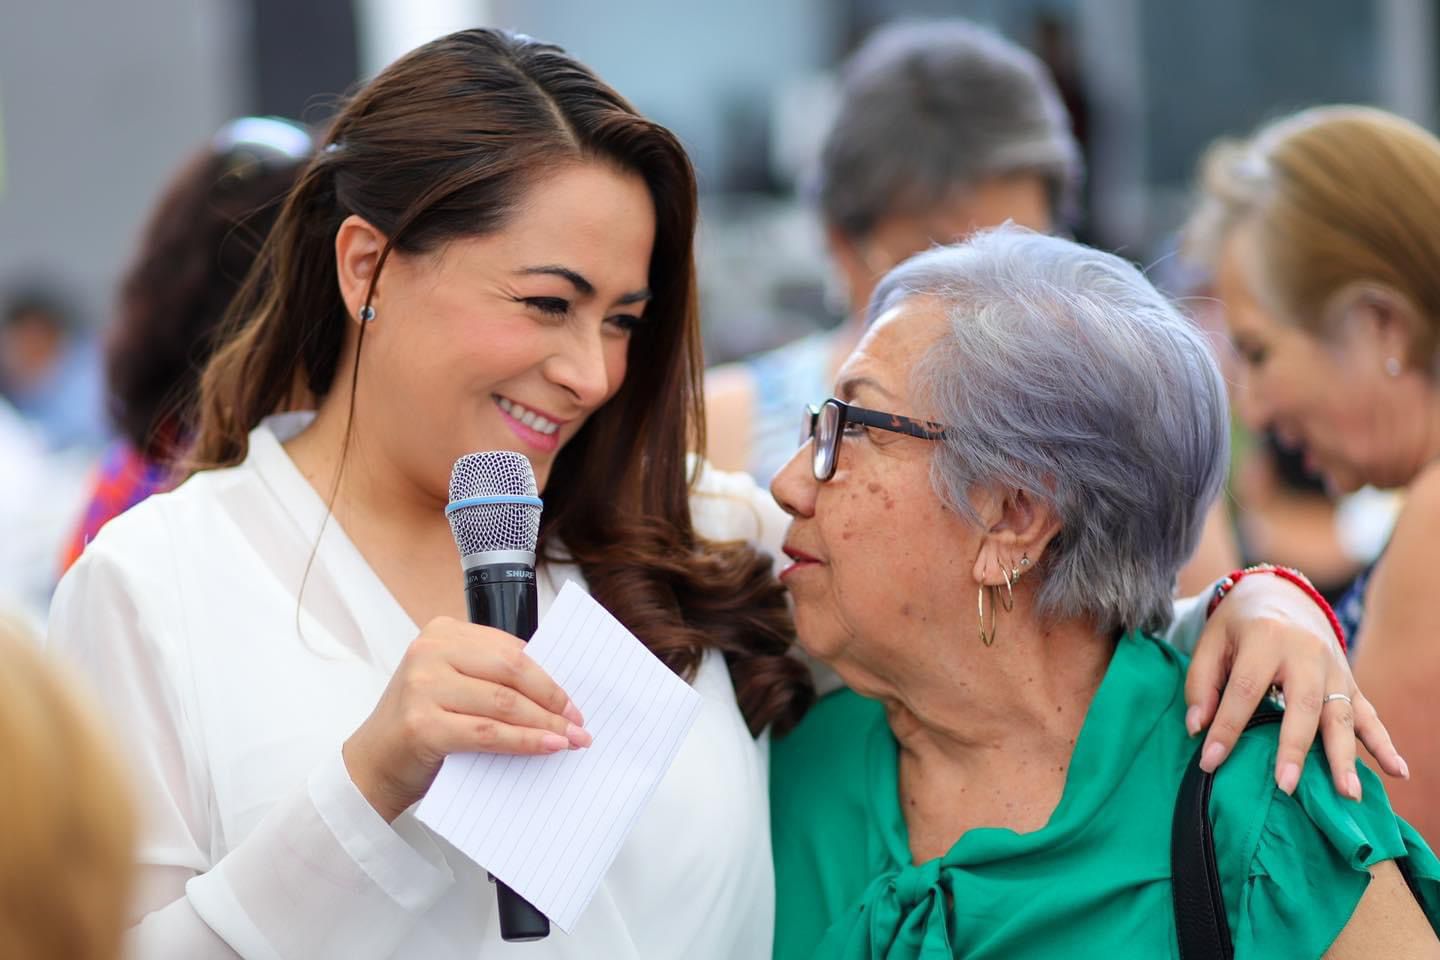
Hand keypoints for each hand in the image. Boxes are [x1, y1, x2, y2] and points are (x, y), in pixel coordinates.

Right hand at [343, 616, 589, 821]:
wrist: (373, 764)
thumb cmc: (423, 723)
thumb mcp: (454, 685)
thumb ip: (492, 677)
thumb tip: (559, 692)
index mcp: (443, 632)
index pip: (511, 648)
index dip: (549, 675)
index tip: (573, 700)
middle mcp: (430, 651)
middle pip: (511, 670)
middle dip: (552, 698)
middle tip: (578, 722)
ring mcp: (422, 686)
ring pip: (504, 703)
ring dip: (544, 723)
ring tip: (570, 739)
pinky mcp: (422, 724)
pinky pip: (489, 732)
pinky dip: (524, 741)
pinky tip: (547, 747)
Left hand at [1184, 574, 1407, 797]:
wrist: (1282, 595)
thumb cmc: (1239, 626)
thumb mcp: (1211, 642)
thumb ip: (1201, 683)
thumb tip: (1197, 728)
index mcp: (1266, 638)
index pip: (1244, 690)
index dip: (1226, 728)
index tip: (1210, 762)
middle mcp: (1307, 653)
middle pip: (1302, 704)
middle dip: (1294, 748)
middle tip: (1285, 786)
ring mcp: (1334, 668)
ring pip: (1341, 715)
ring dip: (1344, 756)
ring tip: (1347, 793)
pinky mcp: (1350, 681)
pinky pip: (1369, 715)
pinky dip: (1384, 744)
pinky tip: (1398, 772)